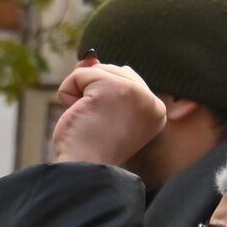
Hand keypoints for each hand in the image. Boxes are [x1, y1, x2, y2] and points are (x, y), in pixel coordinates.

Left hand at [51, 57, 165, 165]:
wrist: (83, 171)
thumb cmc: (90, 149)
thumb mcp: (101, 111)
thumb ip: (100, 82)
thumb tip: (90, 56)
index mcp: (157, 110)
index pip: (124, 80)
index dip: (103, 100)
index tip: (106, 127)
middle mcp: (151, 100)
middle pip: (111, 71)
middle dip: (92, 95)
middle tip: (96, 127)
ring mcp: (134, 93)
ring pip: (94, 71)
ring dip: (80, 96)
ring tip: (89, 123)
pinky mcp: (112, 89)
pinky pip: (79, 75)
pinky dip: (69, 95)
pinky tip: (79, 116)